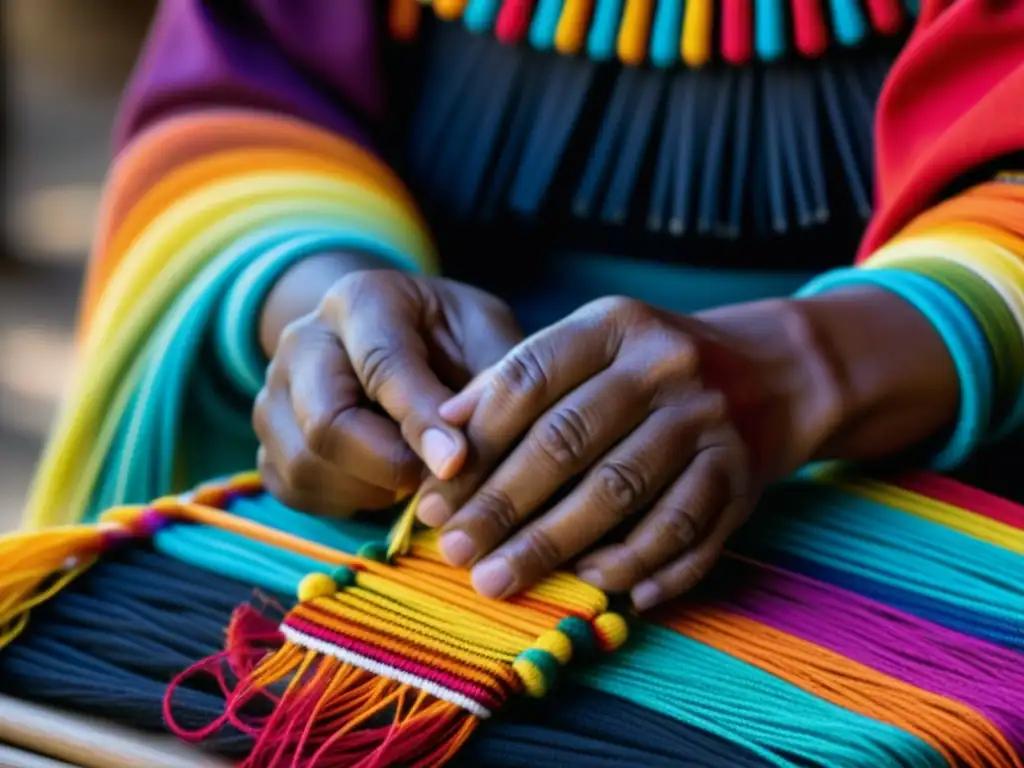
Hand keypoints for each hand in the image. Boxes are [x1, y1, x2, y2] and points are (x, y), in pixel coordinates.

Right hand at [253, 269, 521, 515]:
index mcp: (360, 301)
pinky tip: (385, 484)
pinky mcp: (267, 442)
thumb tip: (468, 443)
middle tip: (441, 481)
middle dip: (390, 466)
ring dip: (372, 490)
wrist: (390, 335)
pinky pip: (296, 491)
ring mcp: (273, 394)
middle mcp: (303, 343)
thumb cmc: (447, 336)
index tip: (456, 461)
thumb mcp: (482, 332)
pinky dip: (347, 503)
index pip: (381, 364)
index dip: (419, 419)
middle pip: (326, 423)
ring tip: (418, 477)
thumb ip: (489, 378)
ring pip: (306, 466)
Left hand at [416, 296, 844, 608]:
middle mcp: (664, 366)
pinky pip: (684, 533)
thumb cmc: (651, 368)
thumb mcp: (591, 347)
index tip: (435, 498)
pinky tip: (597, 592)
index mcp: (614, 324)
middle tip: (456, 551)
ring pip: (619, 492)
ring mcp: (708, 421)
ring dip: (553, 546)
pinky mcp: (742, 475)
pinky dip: (639, 567)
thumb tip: (443, 432)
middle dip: (502, 504)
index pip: (529, 379)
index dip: (475, 444)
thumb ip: (518, 379)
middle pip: (567, 441)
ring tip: (500, 580)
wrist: (773, 373)